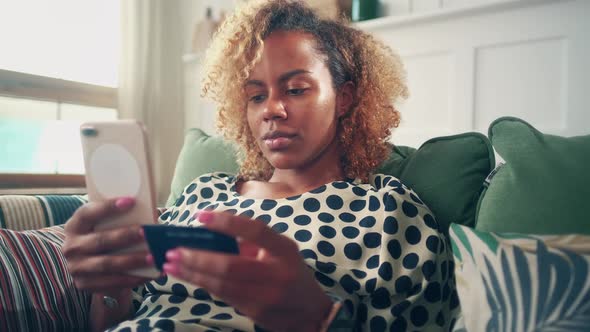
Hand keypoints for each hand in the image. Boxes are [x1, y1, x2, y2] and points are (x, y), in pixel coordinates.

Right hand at [62, 197, 152, 295]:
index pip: (88, 213)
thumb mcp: (103, 225)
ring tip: (153, 257)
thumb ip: (120, 218)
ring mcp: (76, 267)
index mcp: (75, 225)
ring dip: (132, 261)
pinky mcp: (84, 284)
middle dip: (125, 236)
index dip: (108, 207)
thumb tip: (151, 213)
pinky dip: (132, 279)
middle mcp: (71, 246)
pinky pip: (110, 283)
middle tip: (147, 233)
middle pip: (100, 240)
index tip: (131, 201)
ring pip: (106, 264)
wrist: (85, 264)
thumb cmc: (102, 236)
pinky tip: (149, 275)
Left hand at [163, 210, 332, 331]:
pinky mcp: (255, 312)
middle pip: (231, 264)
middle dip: (197, 257)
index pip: (255, 231)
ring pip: (222, 284)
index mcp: (284, 250)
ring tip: (171, 264)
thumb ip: (251, 242)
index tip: (201, 216)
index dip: (227, 222)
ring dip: (193, 273)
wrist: (310, 312)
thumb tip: (211, 232)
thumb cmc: (289, 273)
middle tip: (174, 251)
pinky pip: (223, 295)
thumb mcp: (279, 251)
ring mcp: (266, 295)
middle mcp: (277, 272)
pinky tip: (188, 276)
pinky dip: (203, 283)